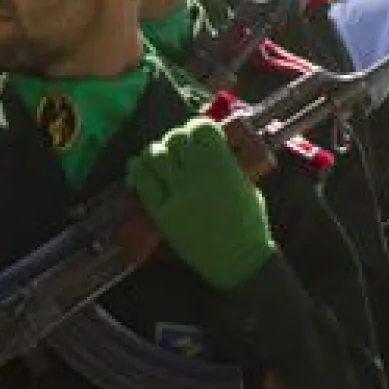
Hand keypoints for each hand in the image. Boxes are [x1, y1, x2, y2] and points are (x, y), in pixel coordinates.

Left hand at [127, 118, 274, 289]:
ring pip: (154, 155)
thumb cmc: (249, 223)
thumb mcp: (247, 186)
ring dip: (160, 151)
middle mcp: (198, 178)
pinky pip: (142, 180)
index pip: (201, 129)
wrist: (237, 260)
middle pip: (175, 138)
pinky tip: (145, 168)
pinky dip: (140, 168)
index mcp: (224, 169)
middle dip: (180, 139)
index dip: (199, 127)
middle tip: (184, 148)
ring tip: (166, 158)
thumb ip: (228, 163)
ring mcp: (176, 195)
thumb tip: (210, 141)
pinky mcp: (160, 212)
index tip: (202, 133)